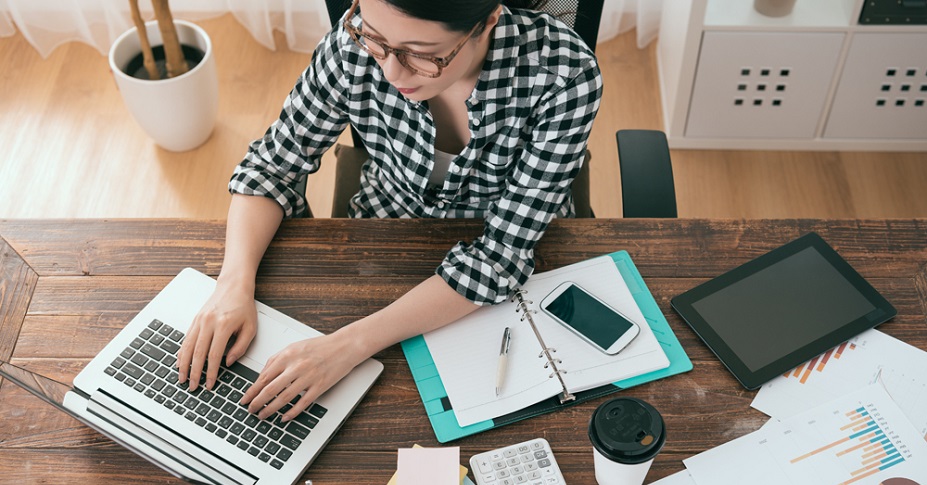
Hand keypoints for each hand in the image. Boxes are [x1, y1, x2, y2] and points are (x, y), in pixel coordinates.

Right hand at [177, 280, 257, 391]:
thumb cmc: (244, 306)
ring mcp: (200, 321)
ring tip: (182, 378)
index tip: (210, 384)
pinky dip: (182, 352)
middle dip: (194, 372)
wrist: (233, 286)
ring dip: (184, 364)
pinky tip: (180, 362)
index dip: (211, 372)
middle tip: (193, 386)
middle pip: (198, 353)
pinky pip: (186, 339)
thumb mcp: (250, 327)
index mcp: (224, 325)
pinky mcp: (195, 319)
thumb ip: (241, 347)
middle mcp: (209, 323)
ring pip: (188, 346)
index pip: (215, 354)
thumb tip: (228, 362)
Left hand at [240, 332, 361, 421]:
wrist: (344, 346)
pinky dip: (291, 413)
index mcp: (287, 355)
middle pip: (270, 389)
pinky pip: (302, 403)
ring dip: (270, 409)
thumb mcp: (294, 347)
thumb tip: (262, 375)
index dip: (252, 391)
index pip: (264, 377)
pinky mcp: (319, 386)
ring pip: (284, 398)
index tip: (245, 399)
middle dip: (257, 402)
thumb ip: (277, 360)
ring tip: (263, 415)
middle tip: (251, 410)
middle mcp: (296, 366)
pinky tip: (284, 417)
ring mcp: (308, 377)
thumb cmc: (319, 346)